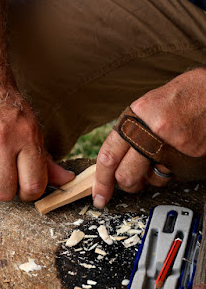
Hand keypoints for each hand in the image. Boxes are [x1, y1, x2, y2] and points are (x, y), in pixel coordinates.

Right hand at [0, 62, 73, 200]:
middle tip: (2, 172)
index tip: (23, 187)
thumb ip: (46, 160)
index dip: (28, 193)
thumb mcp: (32, 129)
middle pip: (3, 193)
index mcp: (26, 137)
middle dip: (4, 188)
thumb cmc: (8, 107)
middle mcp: (0, 140)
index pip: (32, 186)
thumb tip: (66, 181)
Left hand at [93, 67, 205, 207]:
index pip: (108, 155)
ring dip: (152, 178)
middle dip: (127, 184)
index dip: (101, 181)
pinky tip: (176, 156)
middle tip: (132, 182)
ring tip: (160, 161)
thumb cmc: (186, 94)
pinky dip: (172, 172)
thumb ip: (132, 129)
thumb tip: (117, 156)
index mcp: (136, 115)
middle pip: (125, 176)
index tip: (99, 195)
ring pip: (151, 180)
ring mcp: (171, 146)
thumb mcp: (149, 104)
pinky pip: (173, 176)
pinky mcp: (189, 157)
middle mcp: (151, 131)